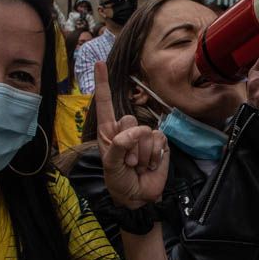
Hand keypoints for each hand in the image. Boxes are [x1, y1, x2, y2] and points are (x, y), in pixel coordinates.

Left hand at [95, 63, 167, 208]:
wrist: (137, 196)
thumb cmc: (118, 180)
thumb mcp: (111, 165)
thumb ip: (119, 145)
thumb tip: (136, 131)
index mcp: (108, 131)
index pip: (105, 103)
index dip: (103, 83)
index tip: (99, 63)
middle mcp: (126, 130)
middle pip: (129, 119)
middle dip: (129, 144)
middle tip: (128, 162)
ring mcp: (143, 135)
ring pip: (145, 132)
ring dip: (142, 154)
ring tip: (138, 166)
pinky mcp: (159, 143)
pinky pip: (159, 139)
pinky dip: (154, 155)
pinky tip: (150, 165)